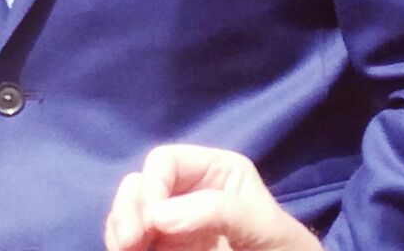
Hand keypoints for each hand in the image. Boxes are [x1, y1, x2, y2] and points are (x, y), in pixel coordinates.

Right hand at [104, 146, 322, 250]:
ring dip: (119, 229)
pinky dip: (122, 246)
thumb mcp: (261, 223)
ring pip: (128, 216)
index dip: (152, 185)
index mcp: (213, 172)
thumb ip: (217, 210)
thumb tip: (159, 215)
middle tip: (130, 243)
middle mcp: (186, 194)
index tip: (153, 219)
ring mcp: (173, 225)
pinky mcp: (165, 250)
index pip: (165, 161)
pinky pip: (132, 243)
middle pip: (138, 187)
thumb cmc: (285, 248)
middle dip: (127, 209)